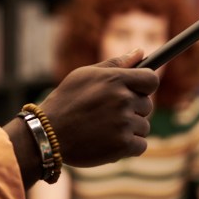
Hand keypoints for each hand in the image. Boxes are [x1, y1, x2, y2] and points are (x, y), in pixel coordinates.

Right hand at [39, 49, 158, 168]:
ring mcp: (123, 123)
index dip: (144, 86)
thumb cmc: (65, 102)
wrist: (47, 133)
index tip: (136, 92)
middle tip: (107, 114)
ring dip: (129, 129)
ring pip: (143, 126)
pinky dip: (128, 146)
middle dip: (132, 110)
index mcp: (115, 79)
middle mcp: (122, 99)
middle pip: (147, 105)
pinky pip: (140, 145)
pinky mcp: (123, 145)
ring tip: (104, 129)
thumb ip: (115, 64)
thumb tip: (141, 52)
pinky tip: (108, 142)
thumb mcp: (84, 75)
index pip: (151, 80)